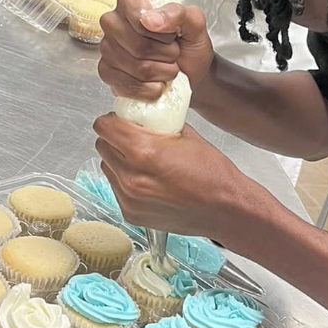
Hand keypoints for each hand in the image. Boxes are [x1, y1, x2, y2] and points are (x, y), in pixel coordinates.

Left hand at [93, 116, 247, 240]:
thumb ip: (158, 124)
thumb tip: (143, 114)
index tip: (121, 120)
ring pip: (107, 167)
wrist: (225, 209)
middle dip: (114, 139)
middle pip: (102, 146)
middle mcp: (131, 177)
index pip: (104, 126)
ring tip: (142, 161)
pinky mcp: (131, 213)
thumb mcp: (186, 135)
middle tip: (132, 138)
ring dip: (118, 160)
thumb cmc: (212, 174)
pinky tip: (147, 179)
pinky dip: (125, 180)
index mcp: (144, 152)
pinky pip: (116, 188)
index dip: (112, 119)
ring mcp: (129, 198)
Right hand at [98, 0, 214, 99]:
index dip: (164, 34)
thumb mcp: (193, 23)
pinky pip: (130, 86)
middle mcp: (113, 22)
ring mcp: (107, 49)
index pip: (141, 20)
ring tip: (166, 66)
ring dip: (162, 73)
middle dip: (166, 55)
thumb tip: (150, 20)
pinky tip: (157, 82)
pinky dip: (151, 89)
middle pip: (140, 47)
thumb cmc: (188, 44)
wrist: (191, 72)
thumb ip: (177, 13)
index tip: (172, 35)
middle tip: (173, 53)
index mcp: (130, 2)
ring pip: (139, 69)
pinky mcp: (107, 73)